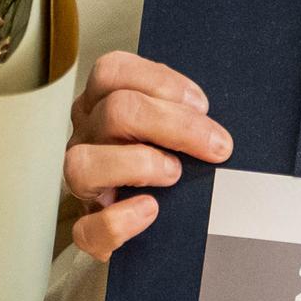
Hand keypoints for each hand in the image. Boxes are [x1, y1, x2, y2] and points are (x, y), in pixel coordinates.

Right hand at [66, 50, 232, 259]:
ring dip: (139, 164)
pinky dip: (120, 221)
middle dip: (175, 124)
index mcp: (102, 105)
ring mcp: (81, 184)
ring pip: (83, 164)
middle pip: (114, 111)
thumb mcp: (172, 131)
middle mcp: (87, 138)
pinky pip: (88, 228)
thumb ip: (185, 116)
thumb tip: (219, 125)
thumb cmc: (165, 166)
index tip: (202, 105)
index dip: (160, 82)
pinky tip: (150, 211)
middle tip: (214, 145)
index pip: (112, 71)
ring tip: (174, 174)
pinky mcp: (87, 228)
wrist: (155, 227)